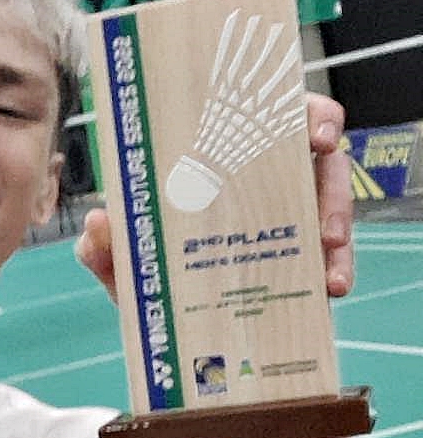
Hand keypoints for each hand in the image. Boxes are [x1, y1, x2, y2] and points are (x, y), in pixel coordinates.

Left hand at [76, 91, 354, 302]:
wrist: (167, 323)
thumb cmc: (149, 265)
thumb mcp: (125, 257)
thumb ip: (104, 244)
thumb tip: (98, 221)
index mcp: (230, 152)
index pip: (282, 115)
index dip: (312, 116)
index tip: (319, 137)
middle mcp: (269, 173)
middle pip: (323, 163)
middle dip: (333, 189)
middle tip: (327, 222)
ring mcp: (294, 211)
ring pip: (333, 208)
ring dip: (338, 235)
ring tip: (330, 275)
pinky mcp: (309, 250)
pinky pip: (335, 253)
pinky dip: (338, 267)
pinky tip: (332, 286)